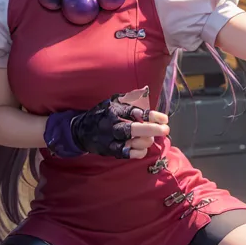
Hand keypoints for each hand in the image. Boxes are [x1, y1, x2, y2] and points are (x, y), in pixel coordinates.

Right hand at [44, 97, 169, 159]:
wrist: (80, 131)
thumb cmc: (102, 114)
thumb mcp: (113, 102)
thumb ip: (130, 98)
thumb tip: (146, 91)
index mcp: (114, 109)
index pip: (135, 111)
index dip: (151, 115)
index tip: (164, 119)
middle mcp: (112, 124)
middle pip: (133, 128)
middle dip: (151, 129)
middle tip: (165, 130)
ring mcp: (110, 138)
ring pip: (131, 142)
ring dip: (145, 141)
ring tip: (150, 139)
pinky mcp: (109, 150)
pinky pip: (125, 154)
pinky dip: (137, 152)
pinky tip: (142, 149)